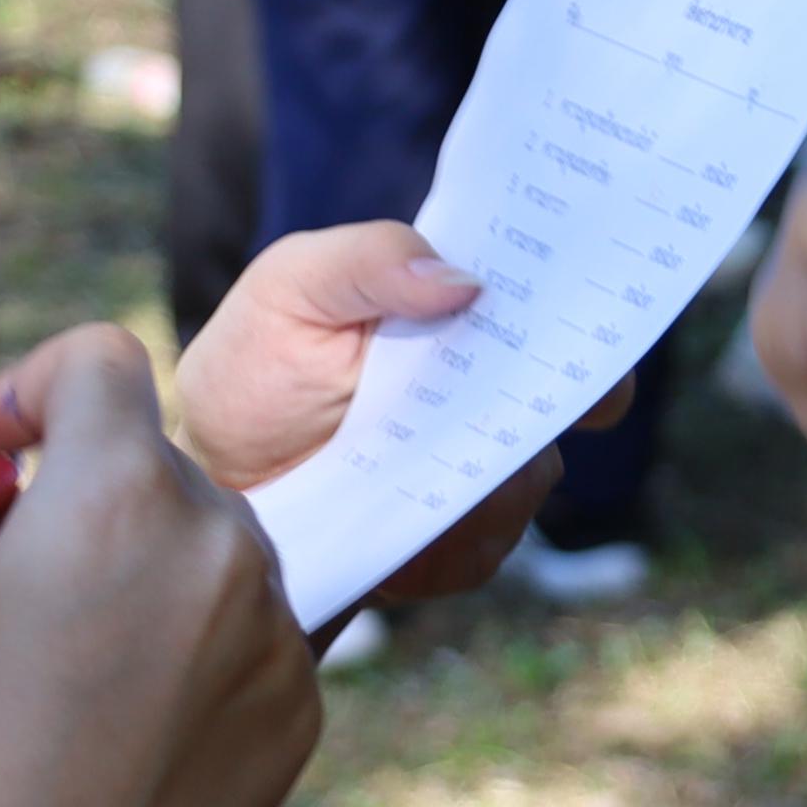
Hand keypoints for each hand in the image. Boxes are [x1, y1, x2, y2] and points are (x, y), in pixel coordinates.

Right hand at [0, 333, 318, 806]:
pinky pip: (247, 632)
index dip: (28, 388)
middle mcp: (225, 545)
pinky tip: (115, 730)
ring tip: (56, 673)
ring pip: (206, 546)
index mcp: (119, 495)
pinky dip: (190, 649)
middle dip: (77, 495)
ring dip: (139, 568)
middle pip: (151, 460)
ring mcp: (279, 632)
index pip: (98, 361)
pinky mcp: (300, 710)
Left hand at [153, 224, 600, 602]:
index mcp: (469, 313)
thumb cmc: (255, 366)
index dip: (593, 311)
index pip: (565, 309)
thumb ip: (370, 260)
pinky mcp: (463, 546)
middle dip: (539, 400)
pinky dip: (434, 534)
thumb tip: (464, 282)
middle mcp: (498, 393)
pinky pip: (481, 544)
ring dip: (471, 471)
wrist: (214, 481)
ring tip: (388, 462)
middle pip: (570, 400)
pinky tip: (377, 516)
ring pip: (527, 478)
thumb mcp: (291, 285)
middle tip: (471, 399)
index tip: (590, 313)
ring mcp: (489, 473)